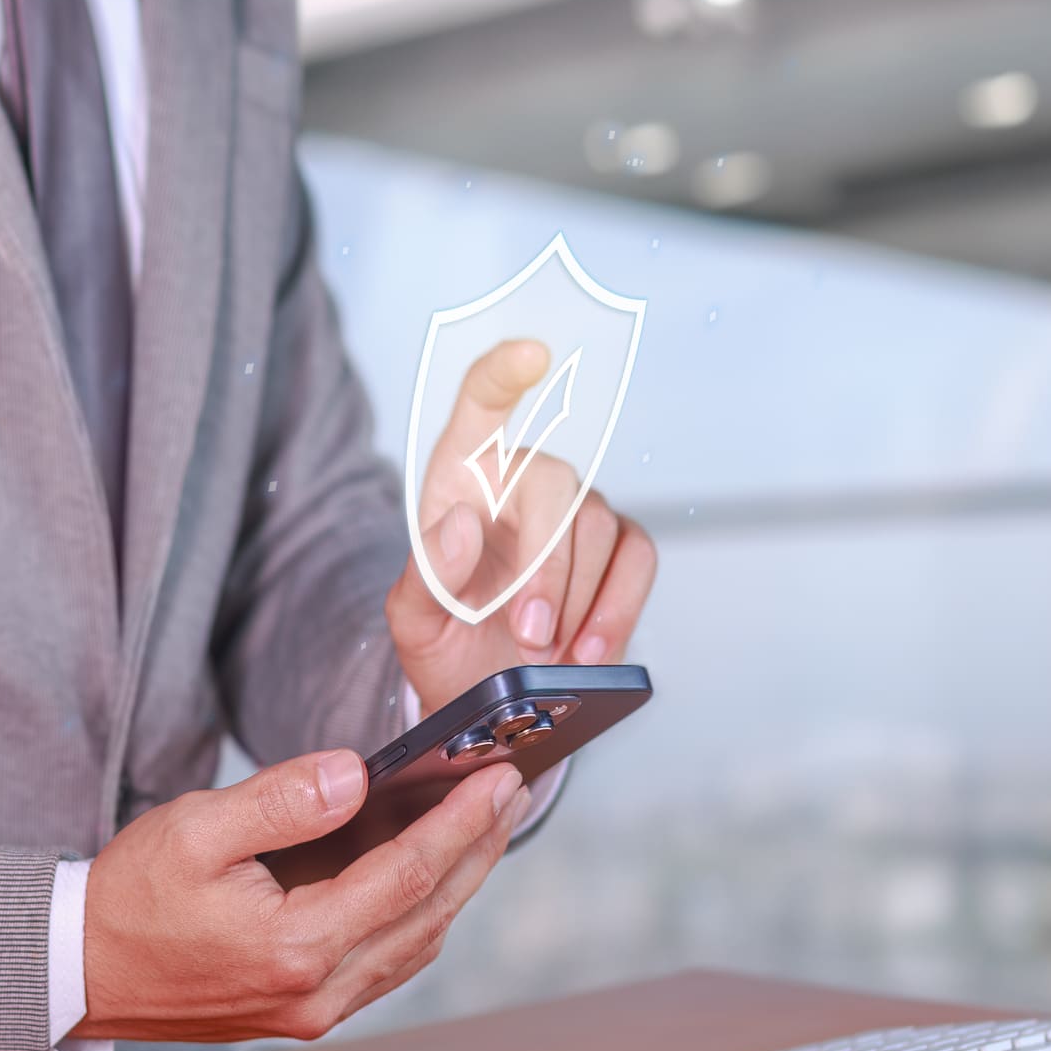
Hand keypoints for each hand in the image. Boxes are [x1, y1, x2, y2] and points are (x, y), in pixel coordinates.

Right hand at [72, 748, 529, 1041]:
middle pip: (429, 914)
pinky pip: (388, 962)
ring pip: (416, 944)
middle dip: (477, 848)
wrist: (81, 974)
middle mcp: (317, 992)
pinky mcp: (306, 1012)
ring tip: (483, 825)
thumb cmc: (130, 899)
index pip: (407, 875)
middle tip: (511, 793)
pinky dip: (420, 915)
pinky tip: (431, 876)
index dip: (461, 823)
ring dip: (456, 884)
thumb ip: (281, 799)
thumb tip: (355, 774)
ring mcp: (315, 1011)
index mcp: (295, 946)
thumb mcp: (196, 828)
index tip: (499, 779)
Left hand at [386, 340, 657, 711]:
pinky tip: (588, 649)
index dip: (504, 372)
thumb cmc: (448, 644)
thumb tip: (460, 526)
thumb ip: (426, 577)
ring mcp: (577, 514)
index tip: (530, 355)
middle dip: (546, 566)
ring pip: (597, 525)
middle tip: (529, 631)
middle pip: (553, 483)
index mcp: (464, 479)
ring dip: (574, 598)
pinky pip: (637, 558)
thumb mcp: (414, 623)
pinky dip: (617, 608)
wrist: (491, 696)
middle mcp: (524, 482)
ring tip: (546, 650)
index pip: (482, 403)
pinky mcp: (620, 551)